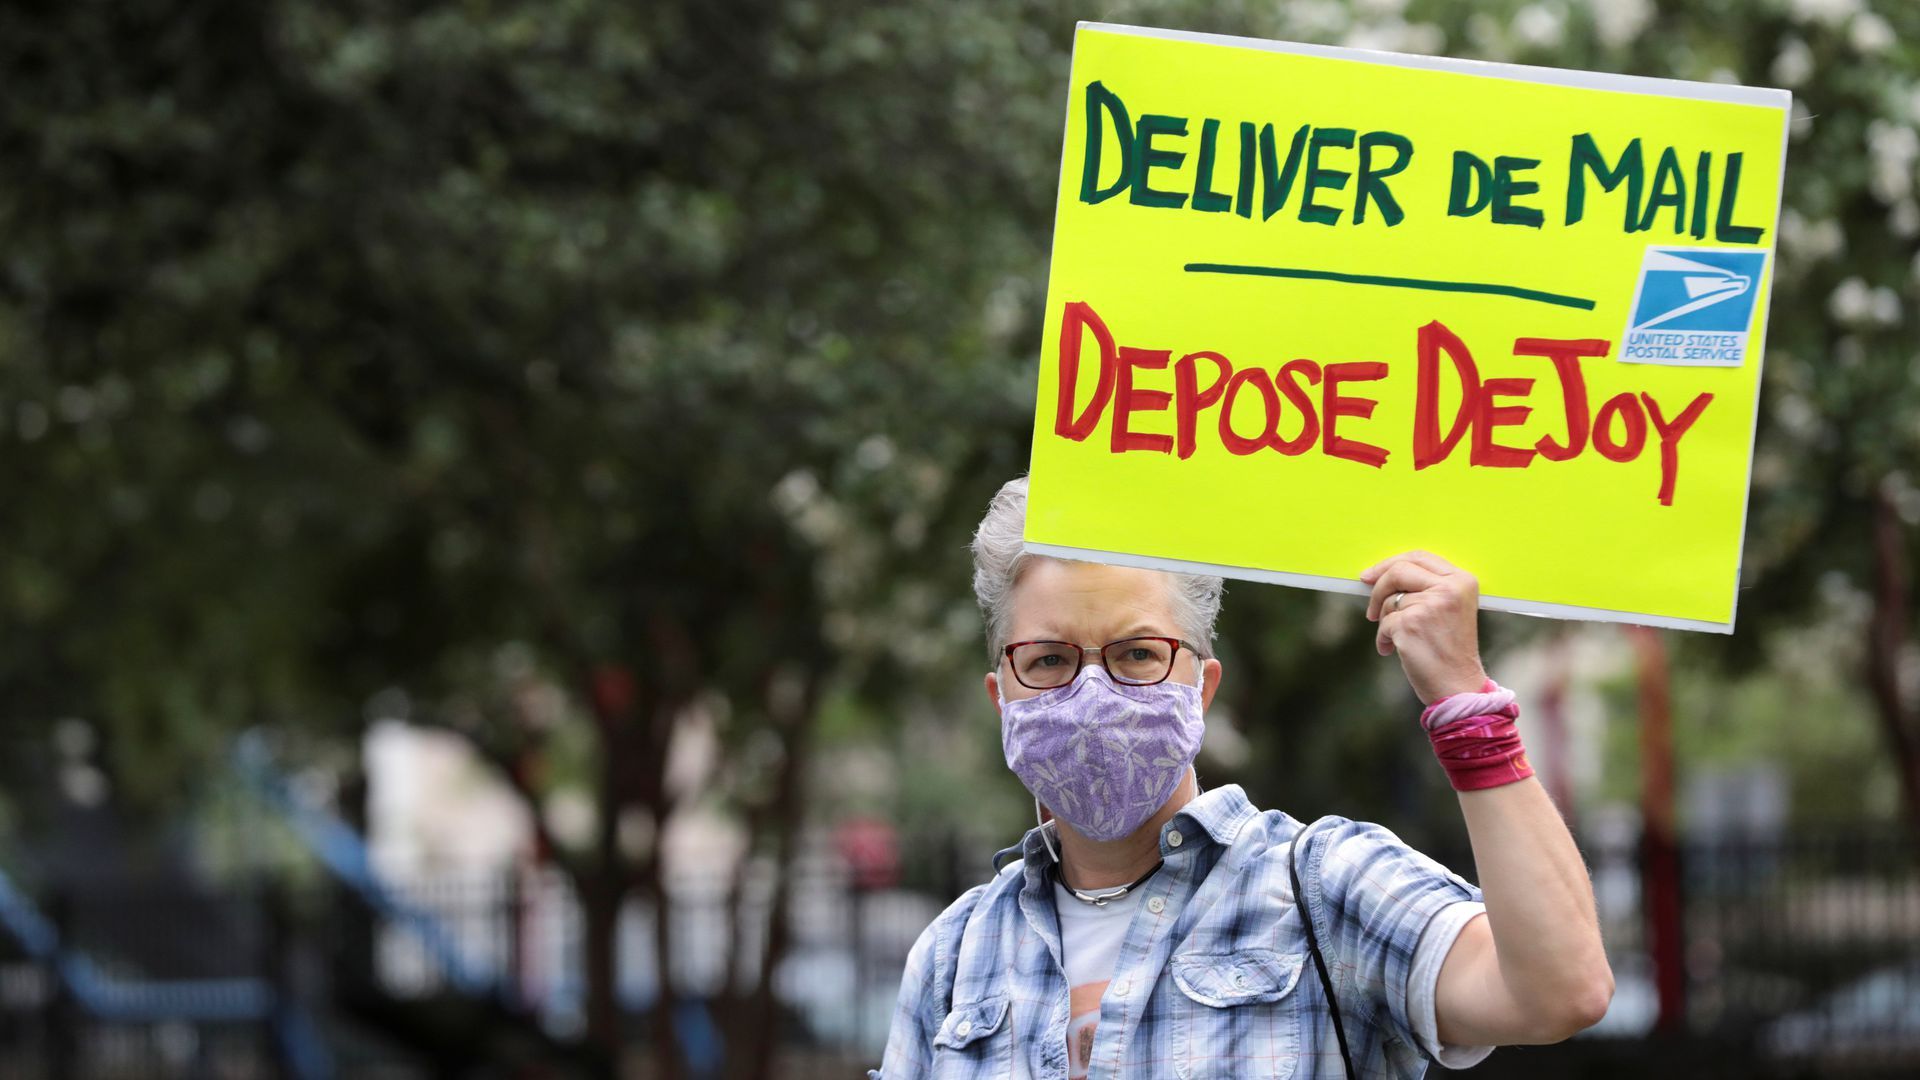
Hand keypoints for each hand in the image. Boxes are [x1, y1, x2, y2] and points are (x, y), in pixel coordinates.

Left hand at [1359, 550, 1487, 705]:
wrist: (1458, 686)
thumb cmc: (1450, 651)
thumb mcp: (1449, 609)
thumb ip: (1426, 588)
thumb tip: (1380, 574)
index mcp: (1462, 581)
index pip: (1419, 557)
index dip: (1390, 563)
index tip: (1371, 575)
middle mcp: (1449, 588)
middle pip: (1399, 570)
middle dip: (1378, 587)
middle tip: (1370, 608)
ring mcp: (1430, 604)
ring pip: (1389, 599)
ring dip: (1384, 620)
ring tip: (1395, 638)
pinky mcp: (1411, 623)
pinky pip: (1384, 623)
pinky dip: (1383, 638)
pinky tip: (1391, 650)